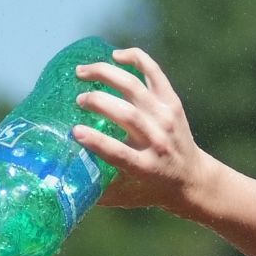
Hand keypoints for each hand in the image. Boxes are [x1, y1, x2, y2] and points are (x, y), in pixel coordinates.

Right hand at [70, 47, 216, 214]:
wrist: (193, 178)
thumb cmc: (151, 190)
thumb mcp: (125, 198)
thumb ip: (97, 194)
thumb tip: (62, 185)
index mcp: (144, 167)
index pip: (118, 152)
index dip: (96, 141)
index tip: (75, 132)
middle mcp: (158, 140)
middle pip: (127, 114)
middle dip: (98, 102)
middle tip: (78, 101)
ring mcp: (166, 118)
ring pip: (135, 88)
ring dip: (107, 75)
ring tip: (82, 72)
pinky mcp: (172, 103)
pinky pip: (154, 73)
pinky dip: (136, 59)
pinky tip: (115, 56)